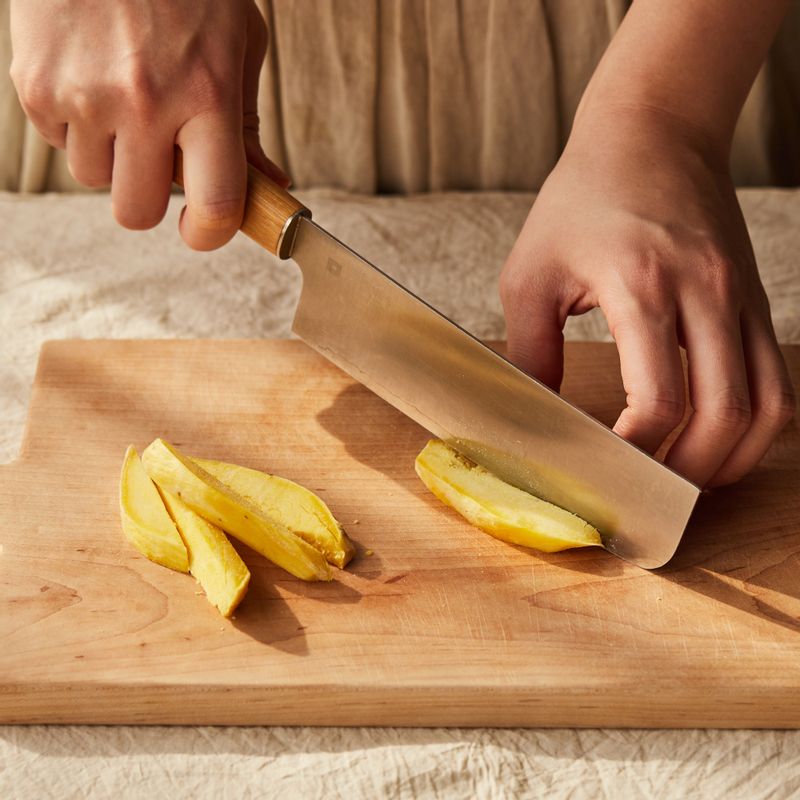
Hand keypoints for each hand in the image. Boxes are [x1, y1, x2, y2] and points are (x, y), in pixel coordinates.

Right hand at [9, 0, 287, 249]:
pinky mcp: (35, 84)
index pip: (215, 205)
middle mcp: (145, 102)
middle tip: (158, 164)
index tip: (202, 230)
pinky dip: (77, 126)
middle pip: (136, 212)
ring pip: (94, 180)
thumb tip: (268, 184)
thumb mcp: (237, 43)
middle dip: (150, 200)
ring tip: (123, 102)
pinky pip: (59, 143)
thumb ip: (247, 123)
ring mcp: (84, 94)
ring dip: (112, 158)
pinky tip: (92, 79)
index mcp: (208, 95)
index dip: (210, 234)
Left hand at [499, 106, 795, 486]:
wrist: (652, 131)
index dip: (636, 455)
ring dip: (732, 458)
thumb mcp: (531, 274)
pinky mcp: (754, 298)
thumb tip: (536, 416)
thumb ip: (530, 351)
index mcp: (643, 287)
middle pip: (724, 415)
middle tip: (650, 498)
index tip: (607, 477)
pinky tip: (719, 439)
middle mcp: (706, 293)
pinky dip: (755, 423)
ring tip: (690, 482)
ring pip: (767, 404)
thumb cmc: (580, 199)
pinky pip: (774, 376)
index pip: (659, 401)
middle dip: (688, 473)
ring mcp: (740, 296)